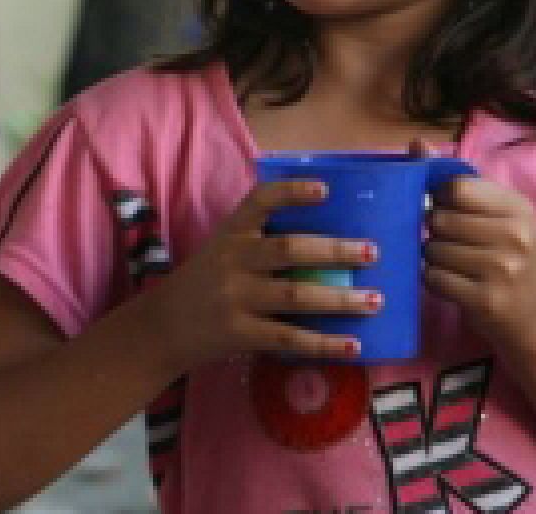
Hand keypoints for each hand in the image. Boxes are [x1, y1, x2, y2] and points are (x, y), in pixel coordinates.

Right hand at [145, 178, 380, 368]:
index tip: (326, 189)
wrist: (159, 328)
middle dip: (335, 251)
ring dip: (340, 298)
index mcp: (230, 234)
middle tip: (372, 253)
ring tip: (375, 301)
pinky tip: (353, 346)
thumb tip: (326, 245)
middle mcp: (232, 261)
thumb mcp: (221, 253)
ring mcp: (235, 297)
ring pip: (296, 295)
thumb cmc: (201, 286)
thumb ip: (259, 245)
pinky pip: (289, 337)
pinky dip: (324, 343)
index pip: (259, 201)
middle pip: (289, 250)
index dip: (292, 192)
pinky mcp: (239, 333)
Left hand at [423, 169, 535, 348]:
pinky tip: (452, 282)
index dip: (439, 198)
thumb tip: (417, 144)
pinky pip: (432, 278)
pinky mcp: (485, 299)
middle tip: (451, 242)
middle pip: (438, 219)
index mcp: (517, 208)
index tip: (444, 209)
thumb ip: (457, 181)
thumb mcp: (496, 215)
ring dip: (432, 257)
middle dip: (433, 232)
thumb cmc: (507, 257)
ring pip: (431, 249)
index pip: (455, 188)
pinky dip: (433, 280)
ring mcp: (502, 269)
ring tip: (454, 264)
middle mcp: (515, 235)